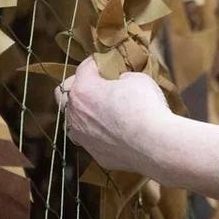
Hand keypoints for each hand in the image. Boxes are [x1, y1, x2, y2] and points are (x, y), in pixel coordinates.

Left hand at [53, 56, 171, 174]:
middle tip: (97, 86)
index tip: (106, 62)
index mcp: (82, 90)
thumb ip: (123, 78)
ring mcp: (84, 138)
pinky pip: (92, 141)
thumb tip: (121, 82)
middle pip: (64, 95)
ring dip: (84, 115)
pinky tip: (115, 133)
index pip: (83, 69)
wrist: (154, 144)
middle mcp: (76, 114)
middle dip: (78, 88)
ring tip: (102, 112)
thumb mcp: (137, 79)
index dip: (96, 63)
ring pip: (74, 122)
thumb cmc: (144, 106)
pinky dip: (99, 135)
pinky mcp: (97, 155)